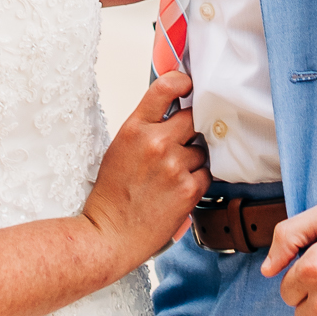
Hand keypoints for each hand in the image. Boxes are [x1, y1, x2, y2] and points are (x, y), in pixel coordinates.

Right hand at [82, 71, 210, 271]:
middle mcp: (156, 142)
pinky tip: (179, 190)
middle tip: (181, 144)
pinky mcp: (188, 190)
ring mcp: (174, 166)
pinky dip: (197, 180)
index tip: (189, 85)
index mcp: (135, 127)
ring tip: (173, 175)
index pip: (164, 87)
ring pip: (201, 149)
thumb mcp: (121, 147)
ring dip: (193, 158)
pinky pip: (206, 174)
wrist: (110, 234)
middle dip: (190, 129)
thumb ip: (146, 127)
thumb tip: (173, 112)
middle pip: (192, 117)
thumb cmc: (113, 192)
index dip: (182, 81)